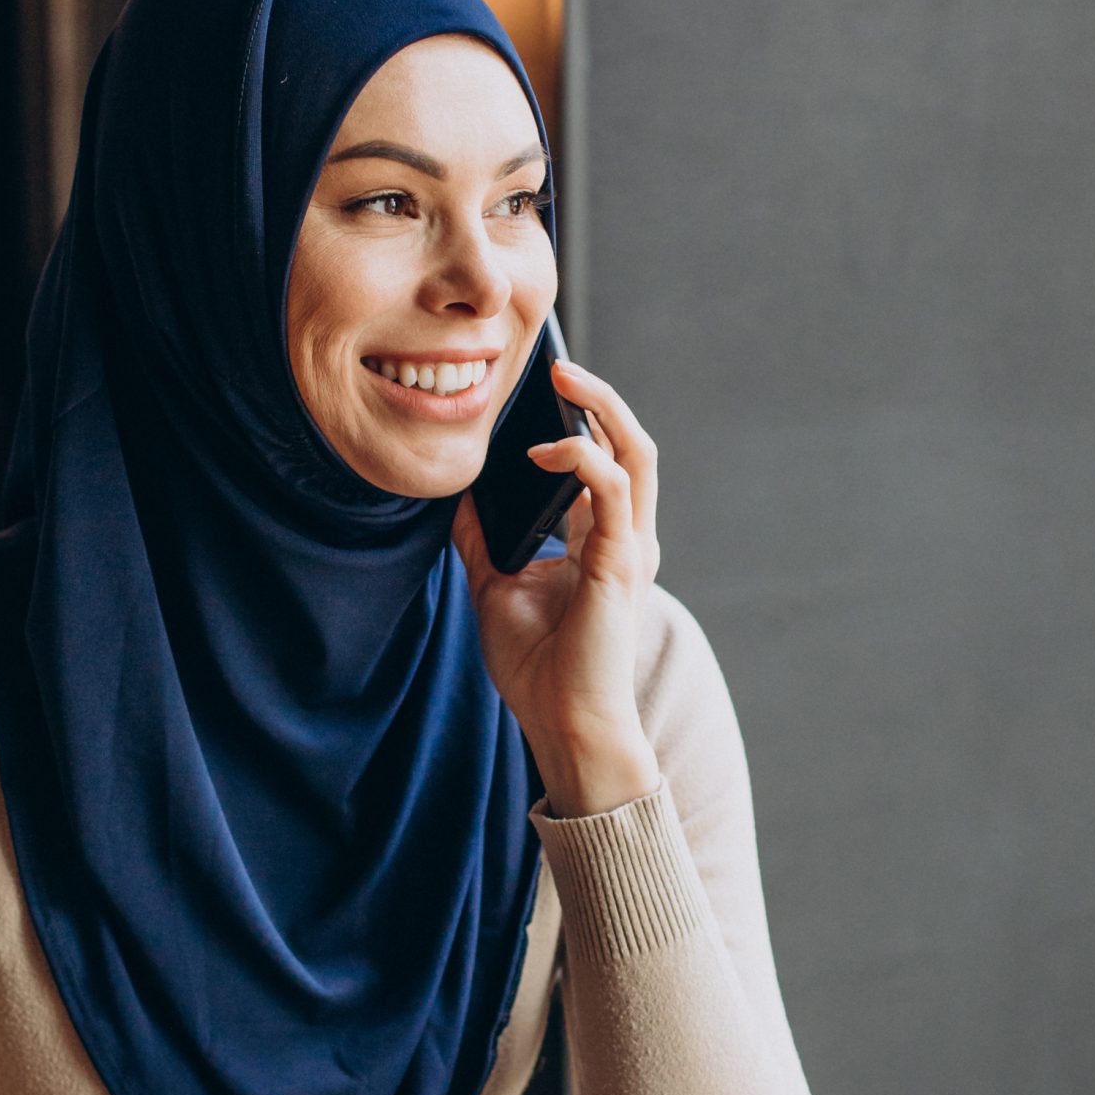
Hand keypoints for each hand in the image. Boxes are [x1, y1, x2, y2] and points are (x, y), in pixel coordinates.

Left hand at [453, 359, 661, 817]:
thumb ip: (484, 540)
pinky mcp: (621, 564)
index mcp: (604, 543)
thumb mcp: (496, 587)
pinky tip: (545, 454)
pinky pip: (613, 490)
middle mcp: (627, 539)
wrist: (564, 724)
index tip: (542, 393)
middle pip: (632, 445)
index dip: (582, 423)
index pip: (605, 464)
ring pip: (635, 454)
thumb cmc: (540, 668)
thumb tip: (459, 497)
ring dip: (601, 410)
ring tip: (563, 382)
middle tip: (558, 370)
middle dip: (600, 400)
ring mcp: (630, 549)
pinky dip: (583, 459)